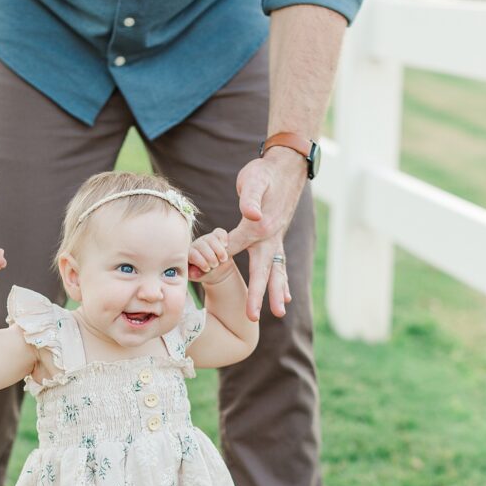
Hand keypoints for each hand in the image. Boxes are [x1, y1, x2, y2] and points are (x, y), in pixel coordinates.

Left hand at [188, 228, 235, 283]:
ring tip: (223, 259)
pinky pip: (220, 232)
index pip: (192, 254)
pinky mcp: (216, 236)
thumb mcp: (200, 276)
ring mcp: (206, 239)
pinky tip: (225, 245)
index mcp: (189, 254)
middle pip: (201, 245)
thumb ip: (195, 275)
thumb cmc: (206, 274)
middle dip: (210, 256)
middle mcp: (196, 245)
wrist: (217, 271)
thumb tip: (193, 273)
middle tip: (215, 265)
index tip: (207, 269)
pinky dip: (223, 238)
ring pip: (211, 238)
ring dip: (219, 250)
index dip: (200, 261)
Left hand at [227, 149, 304, 319]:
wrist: (286, 167)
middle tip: (252, 318)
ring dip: (277, 293)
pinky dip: (283, 281)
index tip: (198, 273)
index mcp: (260, 227)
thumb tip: (251, 215)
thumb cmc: (265, 173)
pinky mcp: (276, 239)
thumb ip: (251, 199)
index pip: (234, 247)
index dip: (215, 258)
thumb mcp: (254, 181)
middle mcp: (270, 237)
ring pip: (277, 272)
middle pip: (263, 271)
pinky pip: (280, 266)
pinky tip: (287, 296)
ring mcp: (276, 240)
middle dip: (257, 295)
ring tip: (279, 313)